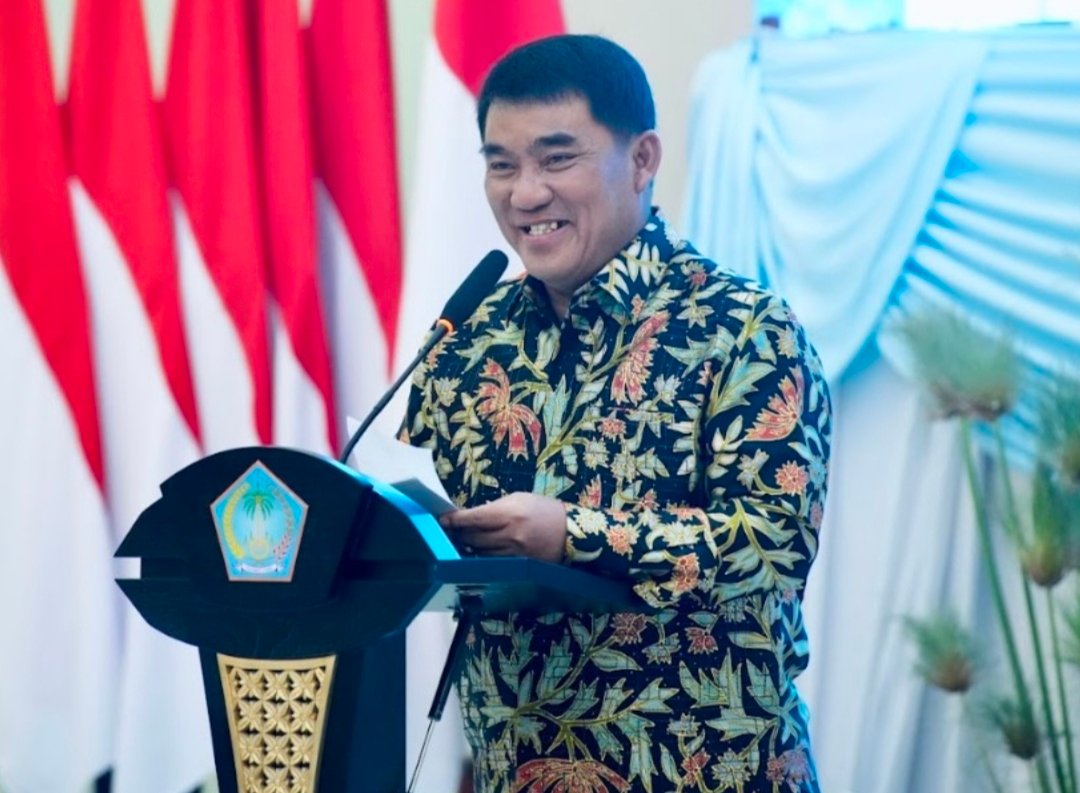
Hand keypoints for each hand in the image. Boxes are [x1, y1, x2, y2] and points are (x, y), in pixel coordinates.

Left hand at [440, 492, 566, 562]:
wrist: (571, 531)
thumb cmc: (544, 510)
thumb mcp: (519, 499)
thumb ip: (494, 508)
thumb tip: (471, 516)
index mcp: (509, 513)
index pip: (473, 518)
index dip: (455, 520)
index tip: (443, 519)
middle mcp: (510, 535)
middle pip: (473, 538)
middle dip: (459, 534)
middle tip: (450, 530)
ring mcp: (514, 552)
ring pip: (480, 553)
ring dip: (469, 547)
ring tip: (463, 540)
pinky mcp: (518, 564)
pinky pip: (493, 562)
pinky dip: (483, 556)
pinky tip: (479, 551)